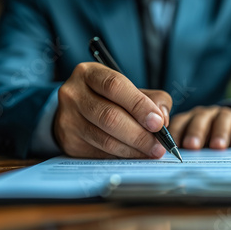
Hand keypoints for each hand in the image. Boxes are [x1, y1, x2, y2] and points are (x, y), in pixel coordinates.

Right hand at [54, 62, 171, 158]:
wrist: (76, 112)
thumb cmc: (110, 98)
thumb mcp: (129, 89)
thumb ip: (152, 98)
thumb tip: (162, 118)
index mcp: (89, 73)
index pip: (115, 86)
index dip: (139, 105)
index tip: (158, 122)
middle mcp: (73, 94)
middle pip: (109, 116)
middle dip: (139, 134)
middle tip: (159, 146)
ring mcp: (68, 119)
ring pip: (105, 139)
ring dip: (133, 149)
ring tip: (151, 152)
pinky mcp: (69, 142)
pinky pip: (100, 153)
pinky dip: (122, 156)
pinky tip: (134, 155)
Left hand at [168, 106, 230, 148]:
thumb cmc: (212, 141)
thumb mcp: (199, 146)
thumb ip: (187, 152)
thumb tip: (172, 167)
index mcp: (191, 120)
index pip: (180, 123)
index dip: (176, 133)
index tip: (174, 146)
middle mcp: (208, 115)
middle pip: (200, 119)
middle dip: (195, 132)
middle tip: (192, 145)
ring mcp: (227, 116)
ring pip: (222, 120)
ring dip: (219, 133)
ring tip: (218, 146)